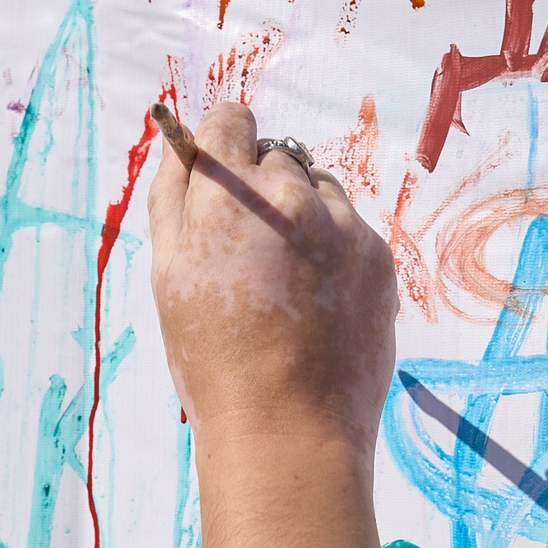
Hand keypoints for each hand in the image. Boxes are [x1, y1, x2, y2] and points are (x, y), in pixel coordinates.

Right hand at [146, 102, 398, 454]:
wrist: (289, 427)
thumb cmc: (212, 358)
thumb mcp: (168, 274)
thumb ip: (172, 196)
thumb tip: (185, 144)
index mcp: (231, 194)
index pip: (230, 120)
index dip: (219, 145)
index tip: (216, 174)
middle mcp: (293, 196)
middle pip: (274, 158)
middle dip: (258, 189)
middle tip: (245, 255)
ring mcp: (344, 225)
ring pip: (317, 190)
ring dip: (299, 215)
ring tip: (282, 283)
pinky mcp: (379, 257)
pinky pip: (350, 229)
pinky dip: (332, 250)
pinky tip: (314, 302)